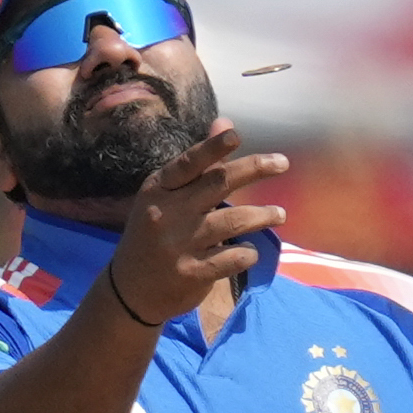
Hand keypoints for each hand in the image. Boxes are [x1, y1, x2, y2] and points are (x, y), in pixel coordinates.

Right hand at [110, 123, 289, 328]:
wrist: (130, 290)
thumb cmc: (154, 233)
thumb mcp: (165, 195)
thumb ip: (198, 164)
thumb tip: (225, 122)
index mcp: (159, 189)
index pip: (189, 163)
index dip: (212, 148)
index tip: (236, 135)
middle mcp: (168, 213)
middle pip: (218, 184)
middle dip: (254, 170)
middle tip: (282, 163)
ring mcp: (180, 244)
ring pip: (233, 222)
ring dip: (262, 216)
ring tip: (279, 213)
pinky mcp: (193, 273)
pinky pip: (233, 258)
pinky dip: (248, 252)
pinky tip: (251, 250)